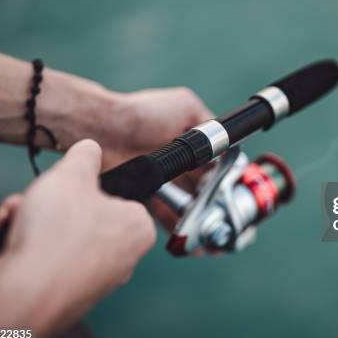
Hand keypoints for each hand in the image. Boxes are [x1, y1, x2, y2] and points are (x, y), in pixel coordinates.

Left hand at [0, 86, 215, 253]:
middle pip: (204, 189)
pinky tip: (186, 231)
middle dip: (214, 203)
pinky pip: (164, 214)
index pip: (216, 166)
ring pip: (187, 204)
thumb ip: (208, 122)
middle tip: (221, 217)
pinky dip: (176, 223)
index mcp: (190, 143)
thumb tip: (226, 142)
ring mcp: (161, 180)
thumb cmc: (143, 114)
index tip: (234, 194)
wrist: (103, 129)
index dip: (226, 180)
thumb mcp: (185, 106)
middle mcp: (177, 162)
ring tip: (206, 229)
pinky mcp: (145, 194)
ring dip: (198, 216)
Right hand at [0, 140, 155, 337]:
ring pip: (60, 237)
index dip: (85, 187)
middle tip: (31, 201)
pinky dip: (24, 247)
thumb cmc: (58, 236)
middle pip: (82, 217)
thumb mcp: (72, 174)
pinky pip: (47, 261)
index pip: (117, 196)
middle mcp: (124, 257)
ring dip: (30, 223)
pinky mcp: (68, 295)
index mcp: (139, 228)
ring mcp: (96, 279)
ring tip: (13, 219)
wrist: (26, 293)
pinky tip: (4, 238)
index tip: (65, 185)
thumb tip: (90, 150)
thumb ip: (85, 156)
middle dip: (48, 205)